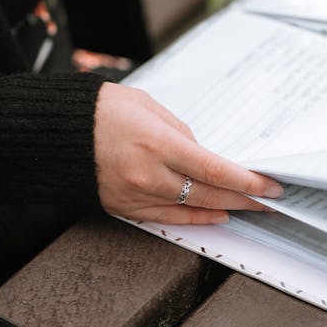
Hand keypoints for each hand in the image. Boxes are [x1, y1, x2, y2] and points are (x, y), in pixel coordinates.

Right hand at [94, 82, 282, 223]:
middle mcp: (149, 175)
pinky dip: (195, 218)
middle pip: (210, 195)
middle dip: (245, 199)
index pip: (216, 171)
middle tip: (269, 201)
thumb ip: (181, 132)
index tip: (270, 186)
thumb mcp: (149, 107)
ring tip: (249, 209)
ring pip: (192, 210)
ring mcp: (137, 196)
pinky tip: (216, 216)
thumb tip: (203, 154)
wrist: (56, 132)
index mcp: (158, 144)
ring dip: (225, 210)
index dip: (248, 182)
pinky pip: (168, 219)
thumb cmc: (102, 110)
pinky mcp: (125, 208)